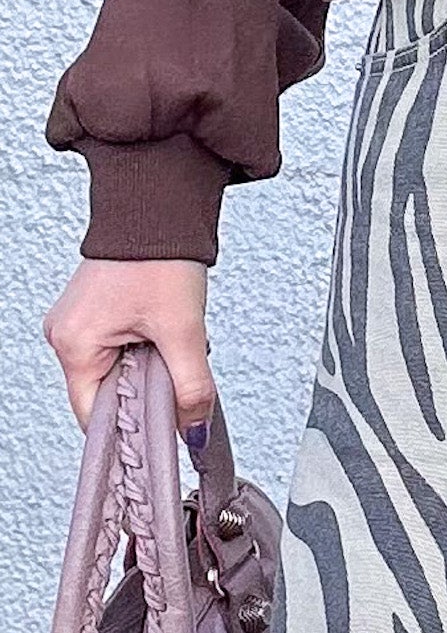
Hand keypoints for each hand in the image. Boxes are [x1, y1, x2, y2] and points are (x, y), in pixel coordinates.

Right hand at [43, 257, 214, 439]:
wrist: (161, 203)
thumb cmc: (160, 254)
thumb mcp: (183, 329)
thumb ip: (191, 386)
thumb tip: (195, 429)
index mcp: (74, 345)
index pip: (94, 417)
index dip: (131, 426)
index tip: (163, 428)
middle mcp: (66, 334)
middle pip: (106, 391)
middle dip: (147, 387)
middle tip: (177, 367)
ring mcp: (78, 320)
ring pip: (116, 366)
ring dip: (149, 362)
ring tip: (172, 337)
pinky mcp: (94, 307)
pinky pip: (117, 344)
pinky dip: (144, 343)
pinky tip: (164, 326)